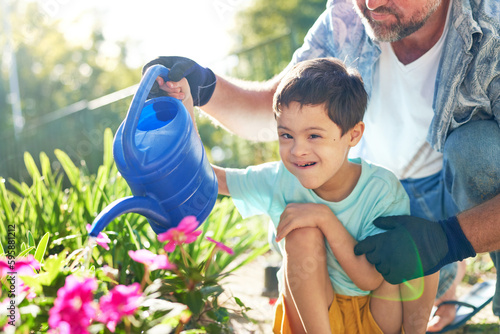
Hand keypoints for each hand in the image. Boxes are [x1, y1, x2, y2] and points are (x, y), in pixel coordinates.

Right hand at [142, 56, 215, 105]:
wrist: (195, 78)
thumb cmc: (189, 67)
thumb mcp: (186, 66)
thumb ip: (179, 70)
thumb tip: (169, 79)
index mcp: (158, 63)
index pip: (148, 70)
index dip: (153, 77)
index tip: (161, 82)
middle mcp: (154, 74)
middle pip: (151, 83)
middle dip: (163, 88)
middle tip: (177, 90)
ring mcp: (157, 84)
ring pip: (156, 93)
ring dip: (168, 95)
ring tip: (182, 94)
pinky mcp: (161, 93)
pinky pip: (161, 98)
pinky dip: (171, 98)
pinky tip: (181, 97)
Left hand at [276, 203, 334, 241]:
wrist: (321, 213)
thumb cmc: (313, 213)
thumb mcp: (303, 210)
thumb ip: (297, 213)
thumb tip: (295, 217)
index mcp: (290, 206)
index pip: (282, 216)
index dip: (281, 223)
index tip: (280, 229)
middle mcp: (288, 209)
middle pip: (281, 221)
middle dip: (279, 229)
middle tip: (278, 235)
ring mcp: (290, 215)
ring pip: (281, 226)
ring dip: (278, 233)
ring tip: (277, 239)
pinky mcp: (293, 221)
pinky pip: (285, 230)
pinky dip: (280, 235)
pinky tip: (278, 240)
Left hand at [354, 215, 475, 283]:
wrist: (440, 243)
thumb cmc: (420, 229)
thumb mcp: (402, 221)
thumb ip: (386, 222)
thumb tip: (374, 222)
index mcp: (383, 240)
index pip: (363, 247)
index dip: (359, 248)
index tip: (359, 249)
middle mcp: (386, 254)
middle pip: (371, 258)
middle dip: (372, 255)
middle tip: (378, 252)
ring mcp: (394, 266)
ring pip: (379, 269)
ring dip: (381, 265)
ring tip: (387, 260)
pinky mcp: (404, 274)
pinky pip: (389, 278)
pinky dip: (389, 274)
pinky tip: (393, 268)